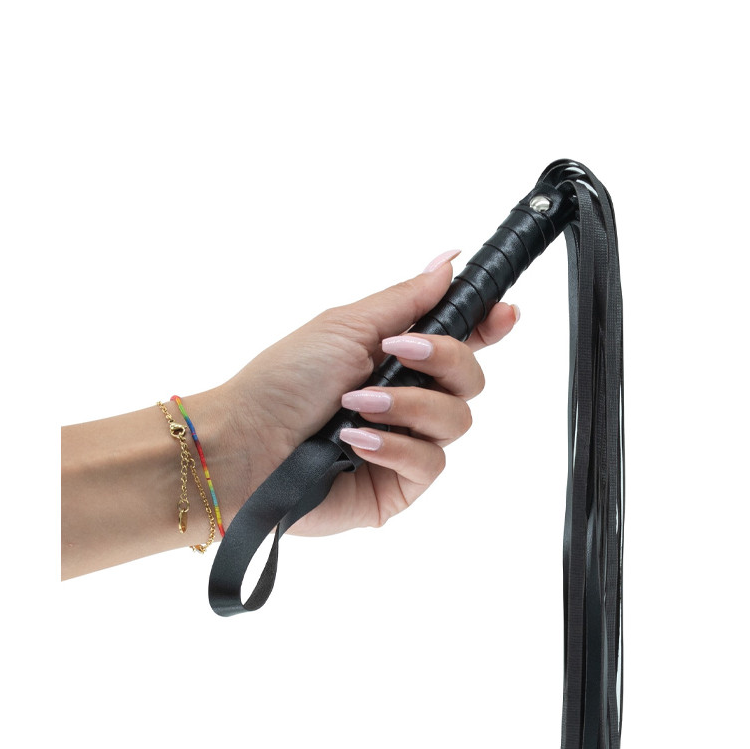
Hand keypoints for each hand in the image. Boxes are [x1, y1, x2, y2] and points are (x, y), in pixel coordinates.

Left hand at [220, 250, 520, 534]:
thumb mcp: (348, 324)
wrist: (245, 445)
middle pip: (472, 380)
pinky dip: (393, 445)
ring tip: (356, 405)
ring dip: (406, 406)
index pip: (463, 339)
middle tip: (395, 354)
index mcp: (399, 357)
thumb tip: (448, 261)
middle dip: (441, 361)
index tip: (504, 313)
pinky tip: (355, 441)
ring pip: (457, 422)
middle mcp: (409, 401)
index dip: (489, 325)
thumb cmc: (282, 382)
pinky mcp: (399, 487)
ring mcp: (407, 445)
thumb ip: (407, 298)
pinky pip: (430, 463)